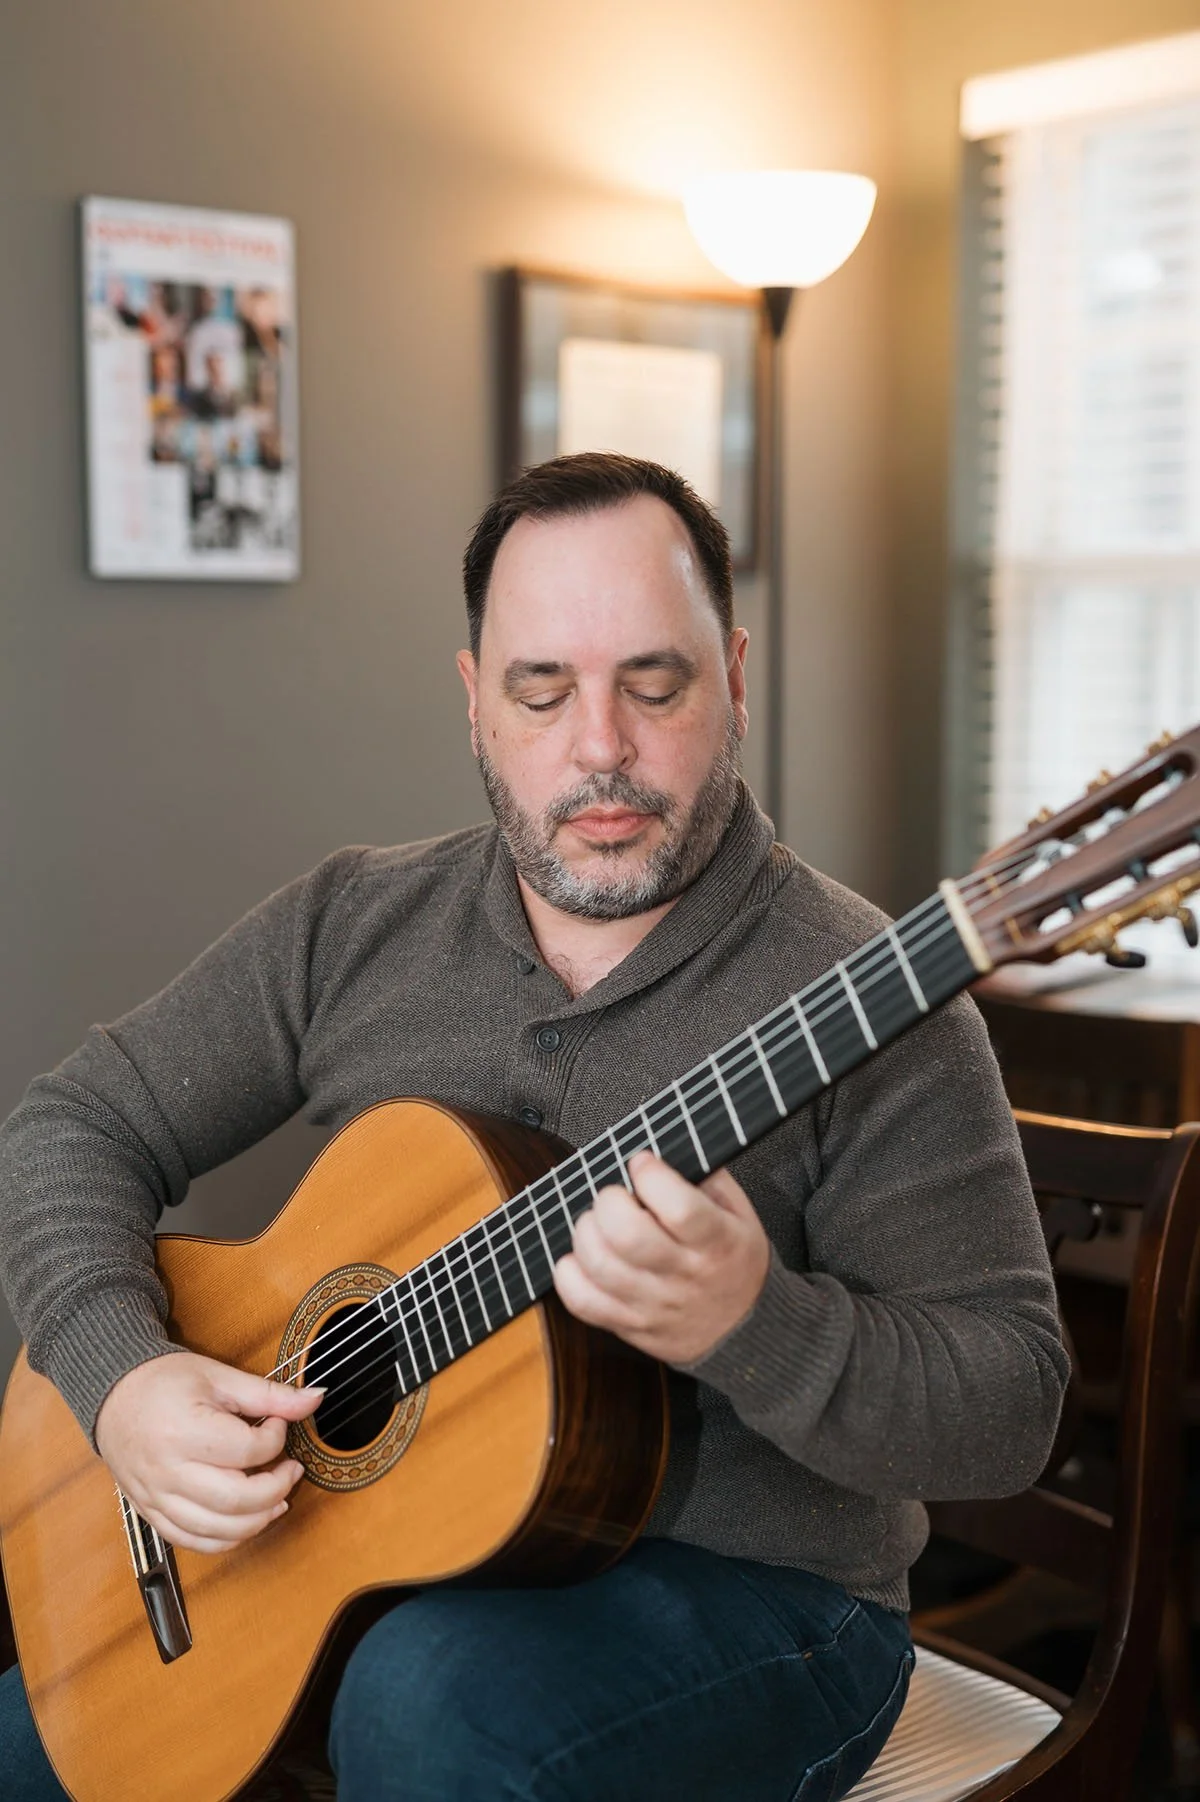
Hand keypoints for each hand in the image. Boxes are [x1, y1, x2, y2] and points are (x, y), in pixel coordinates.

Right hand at [94, 1351, 322, 1555]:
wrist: (112, 1395)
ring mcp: (157, 1498)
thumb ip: (269, 1394)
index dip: (277, 1440)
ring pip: (217, 1530)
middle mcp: (168, 1471)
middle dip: (277, 1488)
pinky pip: (192, 1542)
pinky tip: (246, 1520)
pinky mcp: (151, 1513)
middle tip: (291, 1468)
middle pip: (237, 1500)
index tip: (279, 1424)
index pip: (248, 1451)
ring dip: (258, 1520)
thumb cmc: (164, 1381)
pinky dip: (226, 1539)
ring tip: (278, 1498)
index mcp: (185, 1431)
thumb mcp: (218, 1377)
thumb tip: (316, 1399)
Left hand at [553, 1153, 769, 1364]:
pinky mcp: (629, 1325)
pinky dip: (569, 1273)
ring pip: (599, 1265)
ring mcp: (653, 1304)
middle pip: (628, 1236)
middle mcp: (684, 1275)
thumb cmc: (734, 1262)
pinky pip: (582, 1302)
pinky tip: (582, 1258)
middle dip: (609, 1201)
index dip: (650, 1176)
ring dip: (586, 1232)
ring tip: (598, 1224)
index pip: (679, 1208)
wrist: (742, 1329)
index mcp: (716, 1241)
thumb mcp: (740, 1213)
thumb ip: (707, 1178)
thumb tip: (662, 1152)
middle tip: (615, 1196)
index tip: (643, 1163)